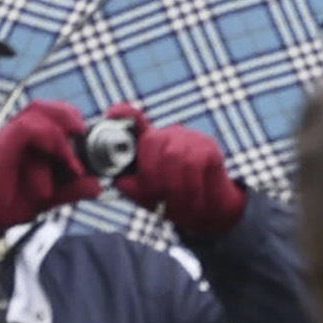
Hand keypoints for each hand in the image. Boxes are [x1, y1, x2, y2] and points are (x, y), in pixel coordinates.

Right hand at [0, 100, 102, 233]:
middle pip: (43, 106)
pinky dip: (47, 137)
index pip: (48, 112)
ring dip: (59, 128)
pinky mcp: (1, 144)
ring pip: (36, 111)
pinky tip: (57, 155)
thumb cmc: (14, 204)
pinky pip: (27, 128)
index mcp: (27, 140)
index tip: (85, 134)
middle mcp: (16, 133)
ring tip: (69, 150)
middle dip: (68, 114)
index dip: (70, 116)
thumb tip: (98, 184)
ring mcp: (8, 137)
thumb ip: (73, 188)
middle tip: (81, 132)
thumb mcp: (52, 195)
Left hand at [123, 119, 248, 244]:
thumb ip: (131, 186)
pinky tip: (192, 202)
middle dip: (149, 175)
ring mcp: (190, 137)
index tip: (113, 112)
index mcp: (149, 143)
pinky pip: (195, 164)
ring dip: (171, 187)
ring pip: (174, 156)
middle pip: (151, 141)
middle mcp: (168, 134)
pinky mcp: (209, 146)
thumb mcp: (146, 194)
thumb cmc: (172, 199)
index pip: (133, 121)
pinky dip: (190, 187)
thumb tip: (119, 179)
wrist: (209, 209)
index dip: (123, 114)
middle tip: (155, 199)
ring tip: (174, 207)